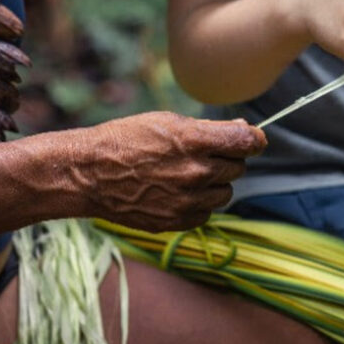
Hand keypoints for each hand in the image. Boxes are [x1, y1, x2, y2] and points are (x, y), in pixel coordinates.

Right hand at [75, 112, 265, 231]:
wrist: (90, 174)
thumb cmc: (126, 140)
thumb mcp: (166, 122)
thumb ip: (209, 129)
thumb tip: (244, 130)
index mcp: (194, 141)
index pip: (247, 141)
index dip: (253, 138)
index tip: (251, 139)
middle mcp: (196, 173)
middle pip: (238, 167)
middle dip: (227, 159)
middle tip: (203, 154)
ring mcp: (188, 200)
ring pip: (226, 192)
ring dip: (215, 183)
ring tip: (187, 174)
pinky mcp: (178, 221)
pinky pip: (207, 212)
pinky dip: (199, 202)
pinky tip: (177, 191)